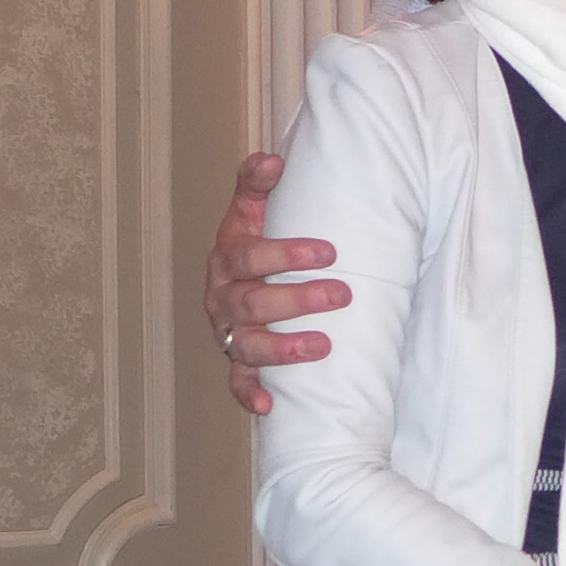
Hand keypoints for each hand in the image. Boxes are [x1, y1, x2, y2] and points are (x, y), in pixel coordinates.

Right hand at [203, 152, 349, 413]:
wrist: (240, 274)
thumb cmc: (255, 239)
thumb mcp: (252, 208)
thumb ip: (256, 183)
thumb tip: (271, 159)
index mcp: (227, 258)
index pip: (248, 255)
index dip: (284, 253)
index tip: (329, 252)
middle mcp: (222, 297)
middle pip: (252, 303)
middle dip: (297, 300)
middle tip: (343, 293)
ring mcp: (227, 333)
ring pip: (246, 346)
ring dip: (282, 349)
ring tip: (322, 346)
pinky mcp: (236, 362)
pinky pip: (237, 384)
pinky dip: (250, 395)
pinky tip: (271, 406)